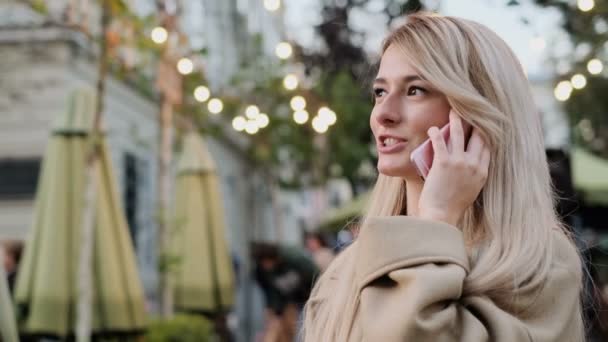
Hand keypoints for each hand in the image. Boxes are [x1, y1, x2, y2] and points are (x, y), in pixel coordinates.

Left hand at [418, 111, 489, 226]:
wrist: (441, 215)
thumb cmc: (453, 207)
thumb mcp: (472, 190)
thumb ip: (474, 176)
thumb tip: (471, 165)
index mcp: (482, 172)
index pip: (487, 147)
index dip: (484, 134)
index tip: (481, 125)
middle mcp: (474, 165)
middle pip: (478, 137)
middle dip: (474, 122)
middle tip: (469, 112)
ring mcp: (459, 163)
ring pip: (459, 134)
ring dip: (455, 120)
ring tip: (452, 112)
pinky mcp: (443, 163)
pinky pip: (440, 142)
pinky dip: (436, 132)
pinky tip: (433, 128)